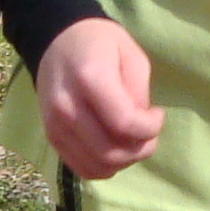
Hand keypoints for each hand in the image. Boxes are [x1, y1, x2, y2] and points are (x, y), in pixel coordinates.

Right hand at [37, 17, 163, 180]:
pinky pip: (82, 168)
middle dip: (140, 149)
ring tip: (133, 140)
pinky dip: (105, 167)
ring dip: (124, 161)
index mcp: (89, 79)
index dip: (150, 128)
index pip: (123, 123)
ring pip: (97, 167)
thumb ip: (139, 93)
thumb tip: (140, 127)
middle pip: (109, 152)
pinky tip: (115, 148)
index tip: (158, 114)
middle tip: (149, 133)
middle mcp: (67, 107)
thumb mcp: (131, 55)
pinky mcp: (51, 138)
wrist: (57, 41)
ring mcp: (55, 126)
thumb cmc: (100, 43)